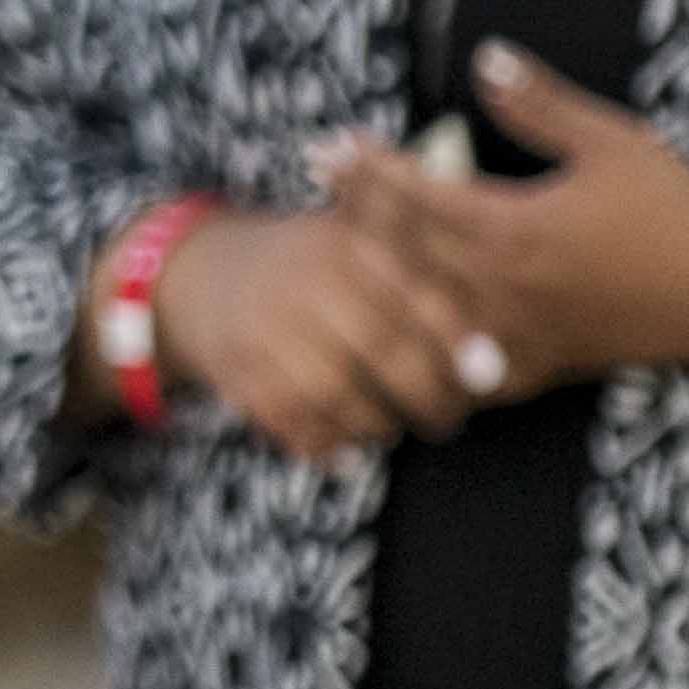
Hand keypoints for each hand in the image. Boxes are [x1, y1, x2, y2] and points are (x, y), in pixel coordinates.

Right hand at [141, 199, 485, 458]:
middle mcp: (305, 284)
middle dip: (428, 398)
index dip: (457, 348)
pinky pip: (295, 422)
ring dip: (377, 424)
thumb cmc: (307, 268)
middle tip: (447, 421)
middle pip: (386, 354)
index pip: (420, 303)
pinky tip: (345, 445)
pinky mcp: (238, 372)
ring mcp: (266, 329)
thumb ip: (421, 286)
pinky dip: (327, 442)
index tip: (485, 378)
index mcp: (346, 246)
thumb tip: (489, 366)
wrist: (199, 274)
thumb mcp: (356, 243)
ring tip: (391, 428)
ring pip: (341, 396)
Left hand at [323, 45, 688, 405]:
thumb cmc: (673, 211)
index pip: (416, 194)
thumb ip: (539, 104)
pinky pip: (455, 367)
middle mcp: (498, 287)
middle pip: (403, 248)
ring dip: (372, 275)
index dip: (368, 168)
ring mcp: (510, 335)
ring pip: (418, 310)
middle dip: (355, 209)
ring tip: (334, 245)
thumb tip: (485, 57)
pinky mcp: (530, 367)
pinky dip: (418, 352)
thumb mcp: (611, 142)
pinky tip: (388, 340)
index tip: (330, 144)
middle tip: (314, 175)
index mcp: (511, 228)